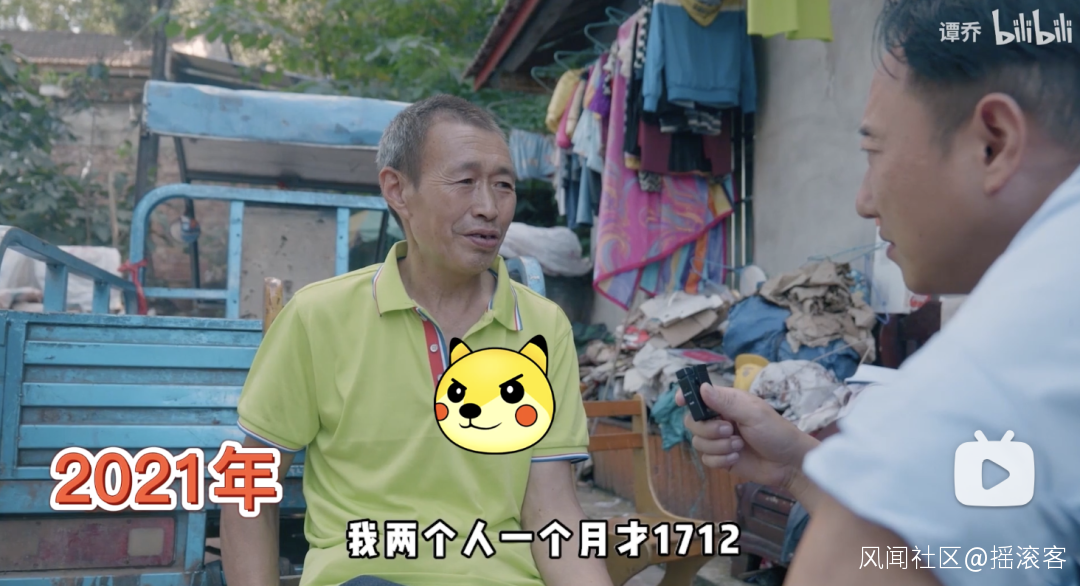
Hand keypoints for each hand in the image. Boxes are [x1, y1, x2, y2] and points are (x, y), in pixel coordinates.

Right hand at [677, 383, 819, 489]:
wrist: (789, 463)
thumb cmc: (776, 432)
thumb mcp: (753, 413)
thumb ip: (726, 401)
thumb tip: (702, 388)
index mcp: (727, 403)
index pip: (699, 396)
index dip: (687, 397)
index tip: (680, 401)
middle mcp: (719, 419)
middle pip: (692, 422)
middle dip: (708, 429)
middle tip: (729, 430)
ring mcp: (719, 440)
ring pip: (698, 442)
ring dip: (718, 446)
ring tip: (738, 446)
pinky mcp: (721, 458)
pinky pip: (706, 459)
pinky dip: (720, 460)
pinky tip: (736, 458)